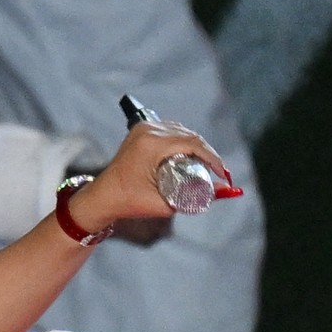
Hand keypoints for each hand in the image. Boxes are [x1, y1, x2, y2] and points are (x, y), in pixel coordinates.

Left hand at [66, 119, 236, 234]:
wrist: (102, 197)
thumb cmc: (128, 202)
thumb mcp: (165, 203)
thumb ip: (198, 198)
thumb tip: (229, 192)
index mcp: (151, 144)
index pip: (193, 144)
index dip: (214, 159)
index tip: (224, 175)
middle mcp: (147, 131)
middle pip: (190, 136)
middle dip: (208, 154)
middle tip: (218, 174)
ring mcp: (143, 128)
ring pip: (182, 131)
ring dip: (197, 147)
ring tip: (208, 168)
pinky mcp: (141, 131)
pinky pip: (171, 131)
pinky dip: (185, 142)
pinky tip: (193, 156)